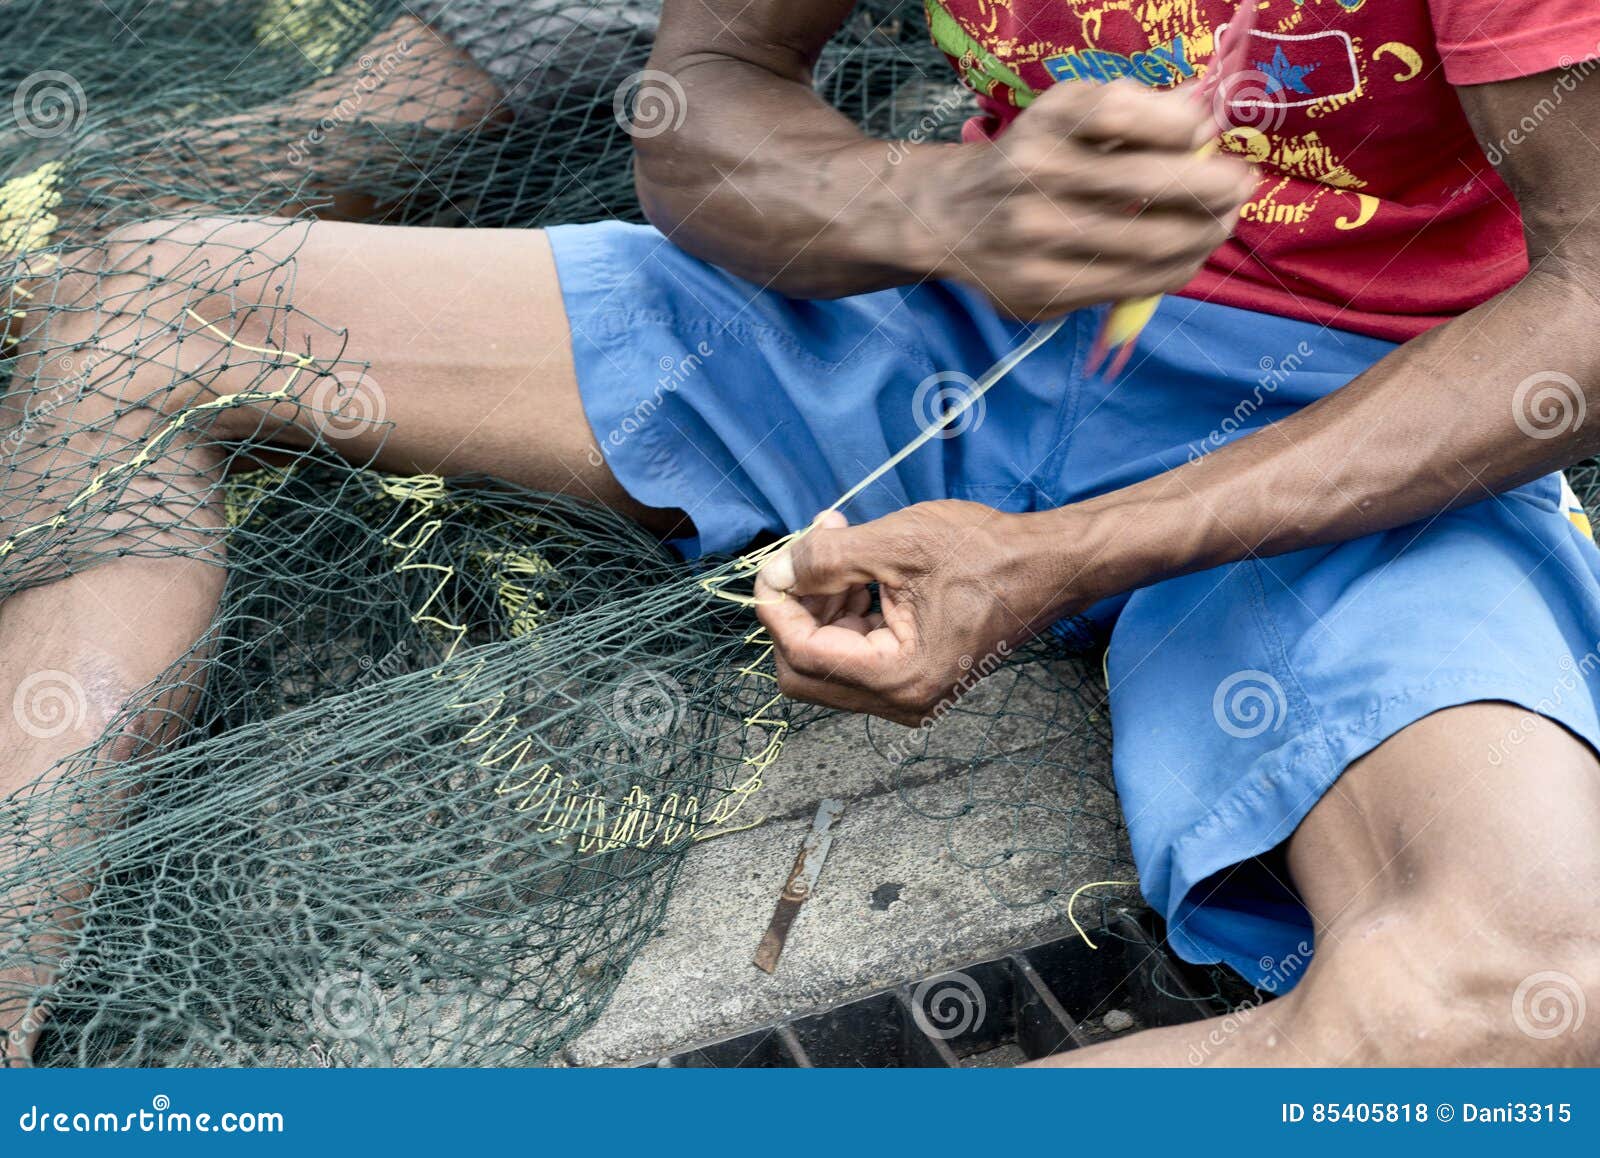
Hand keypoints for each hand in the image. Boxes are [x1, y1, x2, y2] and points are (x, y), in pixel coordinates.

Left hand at [753, 503, 1060, 724]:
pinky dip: (846, 613)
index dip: (777, 607)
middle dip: (798, 610)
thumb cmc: (988, 552)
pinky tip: (858, 570)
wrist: (1050, 565)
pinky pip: (857, 654)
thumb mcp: (898, 542)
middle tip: (805, 557)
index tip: (773, 565)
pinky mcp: (915, 677)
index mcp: (901, 678)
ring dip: (821, 605)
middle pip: (807, 670)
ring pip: (829, 660)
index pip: (805, 654)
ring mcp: (910, 694)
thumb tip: (775, 573)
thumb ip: (827, 559)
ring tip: (838, 548)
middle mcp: (903, 701)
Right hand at [895, 80, 1255, 318]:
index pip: (1122, 113)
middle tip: (1242, 185)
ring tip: (1221, 222)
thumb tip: (1203, 118)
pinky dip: (1174, 269)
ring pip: (1150, 246)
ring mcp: (1035, 244)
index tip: (1206, 133)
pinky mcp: (1042, 293)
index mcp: (1044, 124)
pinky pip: (1131, 286)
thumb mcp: (1065, 115)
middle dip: (1213, 187)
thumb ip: (1133, 109)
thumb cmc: (1027, 159)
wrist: (947, 219)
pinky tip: (1187, 254)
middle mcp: (1034, 180)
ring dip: (1204, 234)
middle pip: (1147, 186)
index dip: (1180, 125)